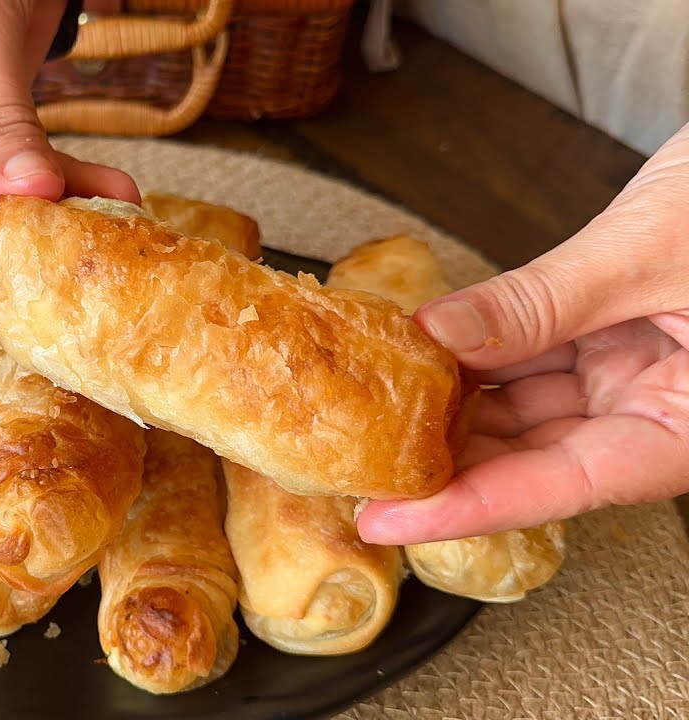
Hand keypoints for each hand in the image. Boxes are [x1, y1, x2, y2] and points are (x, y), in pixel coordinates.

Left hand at [358, 123, 688, 544]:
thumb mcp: (649, 252)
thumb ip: (542, 302)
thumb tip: (442, 335)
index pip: (562, 486)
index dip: (468, 507)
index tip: (393, 519)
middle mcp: (664, 411)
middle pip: (537, 456)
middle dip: (447, 460)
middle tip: (362, 461)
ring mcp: (641, 373)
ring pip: (529, 409)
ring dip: (455, 406)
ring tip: (378, 406)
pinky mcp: (621, 336)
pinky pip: (537, 357)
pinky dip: (481, 355)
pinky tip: (426, 353)